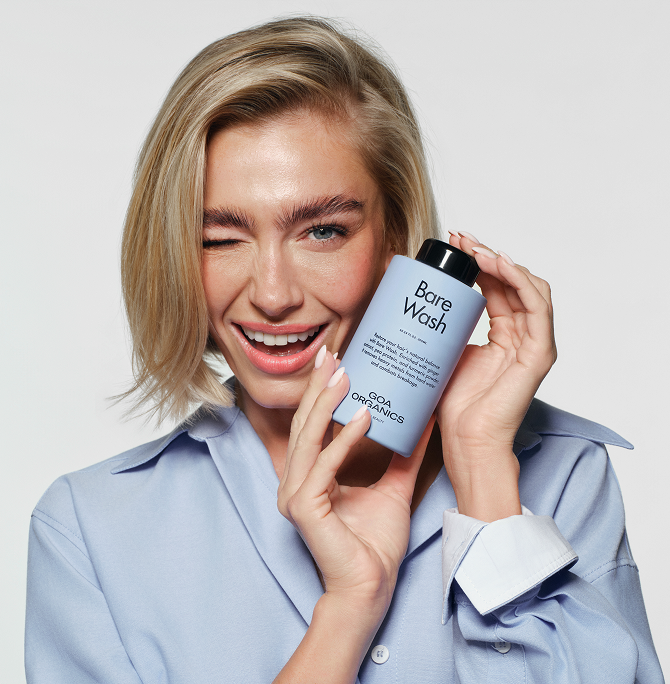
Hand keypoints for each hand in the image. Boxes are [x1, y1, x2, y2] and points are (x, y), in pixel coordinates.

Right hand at [277, 349, 432, 614]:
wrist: (371, 588)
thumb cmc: (375, 544)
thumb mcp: (393, 488)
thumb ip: (402, 456)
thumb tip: (421, 422)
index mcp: (311, 476)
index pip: (313, 425)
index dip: (323, 393)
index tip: (338, 362)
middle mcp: (296, 481)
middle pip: (305, 423)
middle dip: (319, 386)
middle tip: (334, 354)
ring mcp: (295, 494)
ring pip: (308, 437)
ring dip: (328, 403)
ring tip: (347, 375)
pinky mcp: (304, 507)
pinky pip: (325, 464)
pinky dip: (344, 439)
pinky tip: (365, 416)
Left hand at [437, 232, 556, 520]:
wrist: (465, 441)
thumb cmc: (453, 406)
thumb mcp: (444, 354)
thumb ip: (443, 330)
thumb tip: (413, 303)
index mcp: (503, 333)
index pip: (497, 285)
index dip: (478, 261)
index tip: (452, 243)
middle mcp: (522, 335)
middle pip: (513, 280)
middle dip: (486, 254)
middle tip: (459, 240)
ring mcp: (533, 343)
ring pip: (529, 287)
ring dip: (502, 262)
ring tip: (473, 250)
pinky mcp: (538, 354)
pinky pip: (537, 308)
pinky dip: (519, 281)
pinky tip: (496, 266)